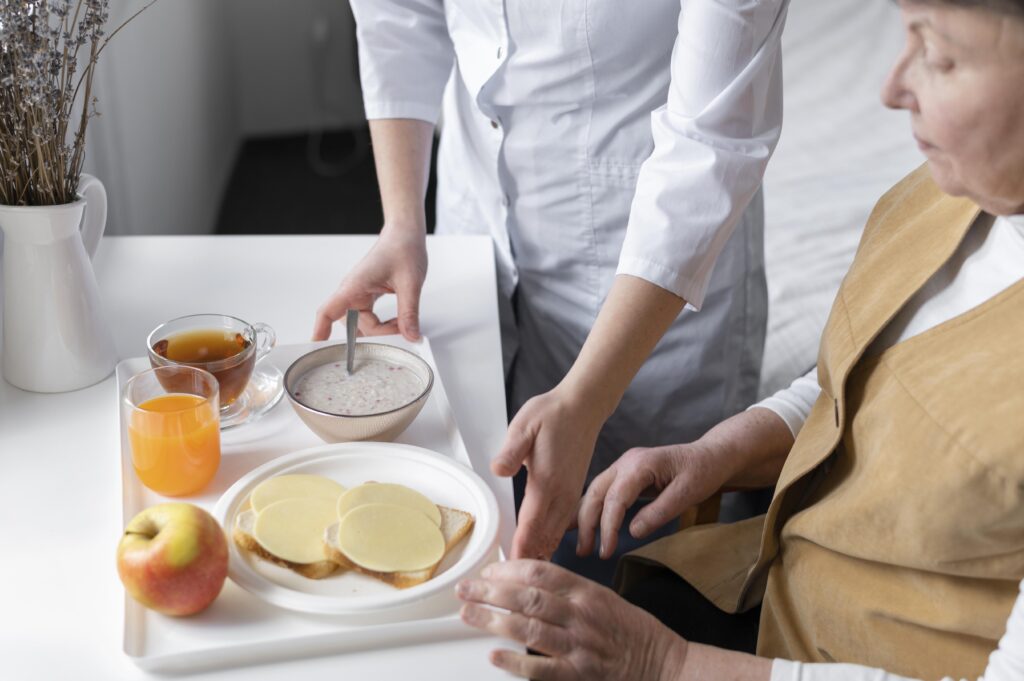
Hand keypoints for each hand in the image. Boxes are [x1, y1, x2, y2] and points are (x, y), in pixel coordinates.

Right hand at [312, 226, 427, 341]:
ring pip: (363, 323)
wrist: (405, 233)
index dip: (320, 331)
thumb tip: (411, 336)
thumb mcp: (410, 283)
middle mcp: (353, 291)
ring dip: (380, 330)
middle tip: (398, 334)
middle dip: (374, 334)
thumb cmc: (402, 248)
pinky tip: (398, 324)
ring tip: (401, 326)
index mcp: (354, 286)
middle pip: (352, 325)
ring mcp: (360, 294)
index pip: (328, 312)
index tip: (316, 348)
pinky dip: (383, 324)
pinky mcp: (369, 295)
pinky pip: (370, 317)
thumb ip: (409, 312)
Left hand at [457, 559, 687, 680]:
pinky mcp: (580, 675)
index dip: (507, 569)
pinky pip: (542, 668)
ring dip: (493, 620)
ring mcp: (579, 645)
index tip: (487, 572)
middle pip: (527, 596)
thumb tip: (525, 581)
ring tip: (469, 615)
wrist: (663, 662)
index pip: (539, 571)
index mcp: (585, 591)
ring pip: (529, 627)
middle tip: (464, 589)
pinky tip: (495, 655)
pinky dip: (516, 661)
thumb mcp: (601, 596)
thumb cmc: (630, 629)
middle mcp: (580, 614)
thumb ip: (566, 589)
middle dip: (489, 591)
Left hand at [492, 387, 602, 559]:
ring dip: (544, 548)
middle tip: (517, 579)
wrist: (582, 407)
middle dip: (531, 556)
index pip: (531, 522)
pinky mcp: (574, 487)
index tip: (512, 566)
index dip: (521, 546)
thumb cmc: (552, 414)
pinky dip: (555, 536)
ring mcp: (570, 490)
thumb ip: (512, 451)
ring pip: (556, 529)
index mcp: (547, 480)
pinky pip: (565, 520)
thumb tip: (499, 469)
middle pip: (545, 533)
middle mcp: (561, 491)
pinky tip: (549, 544)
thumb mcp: (525, 426)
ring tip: (532, 570)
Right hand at [576, 442, 728, 558]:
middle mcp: (626, 462)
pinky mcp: (625, 474)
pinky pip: (602, 491)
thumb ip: (660, 512)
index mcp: (640, 464)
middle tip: (584, 552)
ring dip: (584, 517)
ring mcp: (623, 466)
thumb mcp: (688, 493)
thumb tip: (633, 532)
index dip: (608, 527)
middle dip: (587, 523)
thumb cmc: (703, 471)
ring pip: (594, 491)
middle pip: (596, 493)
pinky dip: (591, 508)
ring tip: (581, 545)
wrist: (710, 455)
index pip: (615, 498)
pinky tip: (582, 524)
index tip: (606, 551)